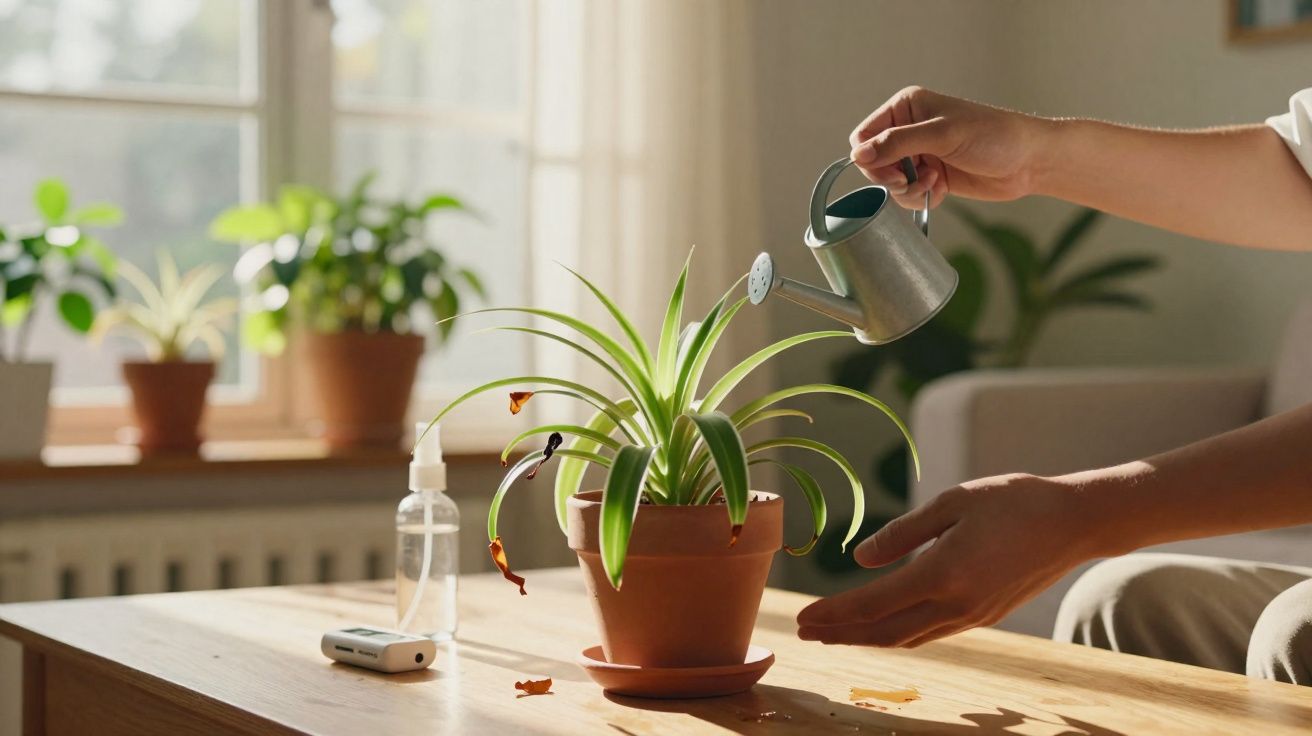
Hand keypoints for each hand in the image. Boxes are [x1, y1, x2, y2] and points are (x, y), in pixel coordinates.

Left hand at [796, 473, 1098, 646]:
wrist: (1074, 523)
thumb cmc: (1013, 501)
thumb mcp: (953, 502)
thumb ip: (904, 534)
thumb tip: (861, 559)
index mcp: (945, 573)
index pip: (875, 603)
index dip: (835, 614)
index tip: (802, 617)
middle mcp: (957, 604)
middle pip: (884, 631)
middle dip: (840, 634)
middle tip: (803, 632)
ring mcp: (973, 616)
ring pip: (907, 637)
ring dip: (865, 638)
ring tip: (832, 633)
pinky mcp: (984, 616)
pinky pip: (929, 632)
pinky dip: (896, 633)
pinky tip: (879, 627)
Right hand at [849, 86, 1047, 209]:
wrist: (1028, 161)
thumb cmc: (994, 136)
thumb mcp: (942, 136)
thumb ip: (897, 144)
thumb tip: (858, 155)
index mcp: (907, 107)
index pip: (864, 135)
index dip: (870, 158)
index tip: (891, 172)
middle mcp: (909, 129)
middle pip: (873, 162)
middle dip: (891, 177)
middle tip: (914, 180)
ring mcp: (920, 154)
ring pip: (890, 182)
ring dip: (909, 189)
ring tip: (933, 183)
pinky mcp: (930, 175)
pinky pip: (908, 194)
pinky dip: (922, 196)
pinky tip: (942, 189)